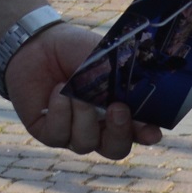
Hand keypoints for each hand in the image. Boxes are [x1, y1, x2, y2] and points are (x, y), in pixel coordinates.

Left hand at [4, 22, 162, 160]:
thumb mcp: (104, 58)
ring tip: (75, 91)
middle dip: (119, 132)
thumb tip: (135, 91)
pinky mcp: (49, 133)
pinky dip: (60, 112)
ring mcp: (73, 133)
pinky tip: (57, 91)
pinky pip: (58, 135)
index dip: (148, 135)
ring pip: (85, 143)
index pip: (140, 131)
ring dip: (83, 116)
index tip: (152, 132)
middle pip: (116, 149)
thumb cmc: (76, 50)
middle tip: (117, 109)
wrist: (39, 43)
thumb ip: (121, 76)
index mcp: (120, 110)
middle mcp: (99, 128)